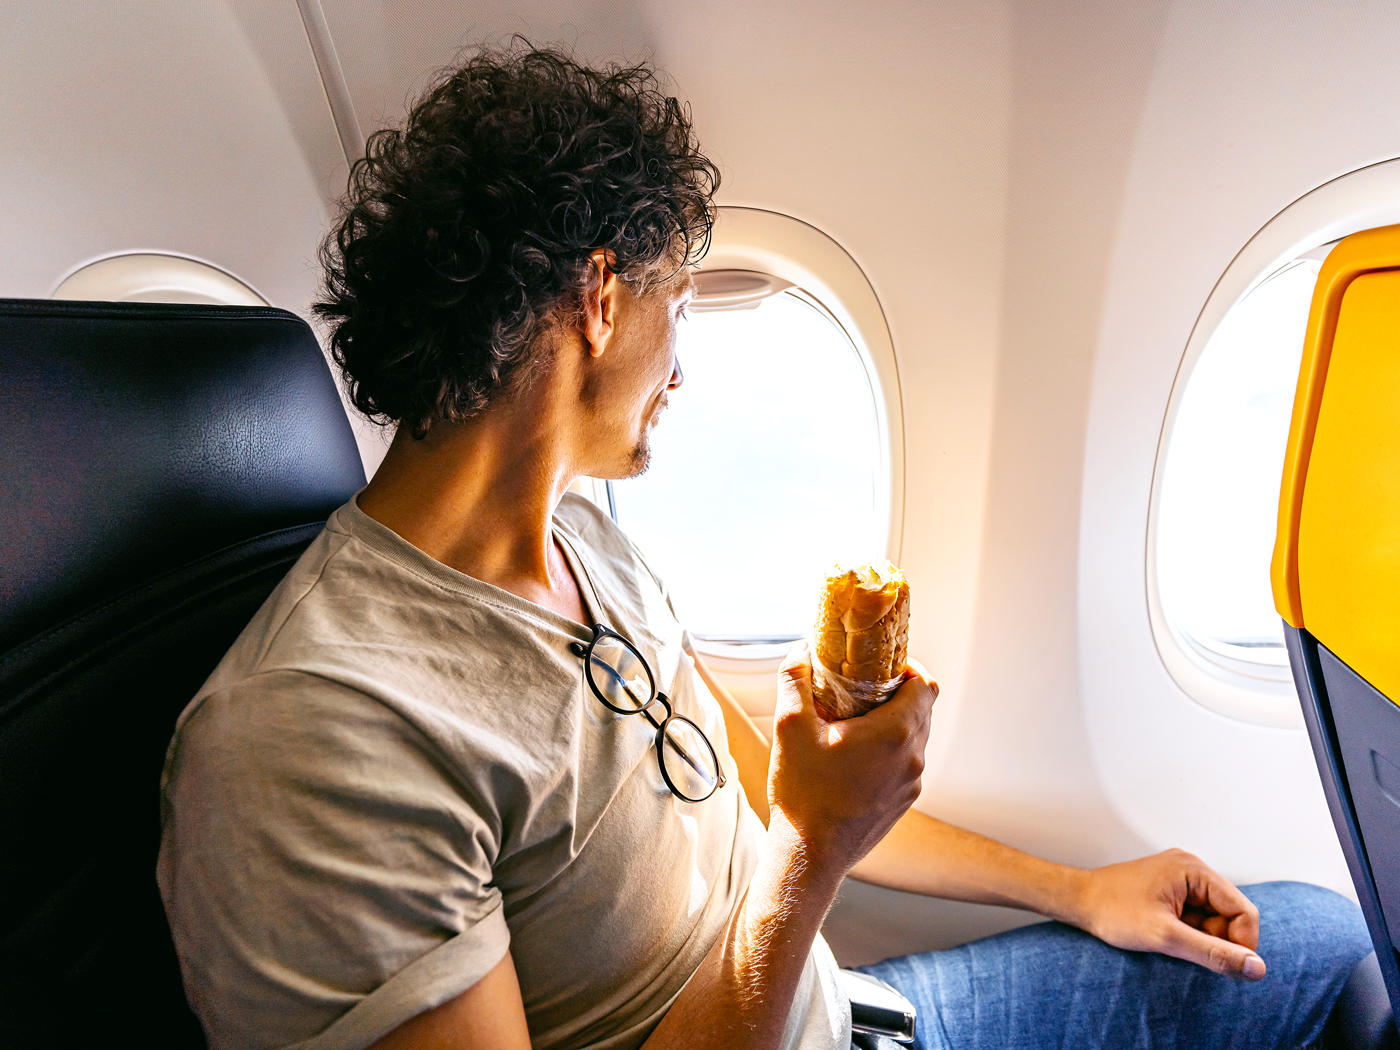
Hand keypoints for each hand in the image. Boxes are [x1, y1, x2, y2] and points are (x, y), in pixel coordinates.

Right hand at [766, 644, 936, 877]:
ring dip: (893, 723)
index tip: (879, 668)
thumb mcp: (790, 727)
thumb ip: (795, 680)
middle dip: (897, 693)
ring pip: (915, 738)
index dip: (907, 668)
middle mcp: (913, 758)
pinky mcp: (903, 803)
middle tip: (861, 689)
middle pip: (923, 709)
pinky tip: (854, 757)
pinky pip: (905, 765)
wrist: (810, 856)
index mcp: (895, 733)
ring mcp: (911, 784)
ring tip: (855, 723)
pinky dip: (889, 752)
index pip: (924, 684)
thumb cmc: (802, 793)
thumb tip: (799, 650)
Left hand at [1070, 849, 1265, 979]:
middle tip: (1182, 945)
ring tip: (1168, 937)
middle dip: (1216, 939)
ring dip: (1200, 937)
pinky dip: (1188, 932)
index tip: (1221, 964)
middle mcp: (1191, 869)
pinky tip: (1164, 933)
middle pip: (1231, 915)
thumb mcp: (1166, 937)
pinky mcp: (1171, 890)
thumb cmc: (1113, 912)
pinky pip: (1197, 917)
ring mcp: (1181, 879)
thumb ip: (1213, 953)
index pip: (1244, 911)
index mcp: (1193, 869)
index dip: (1241, 943)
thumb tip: (1257, 969)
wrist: (1077, 901)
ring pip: (1214, 919)